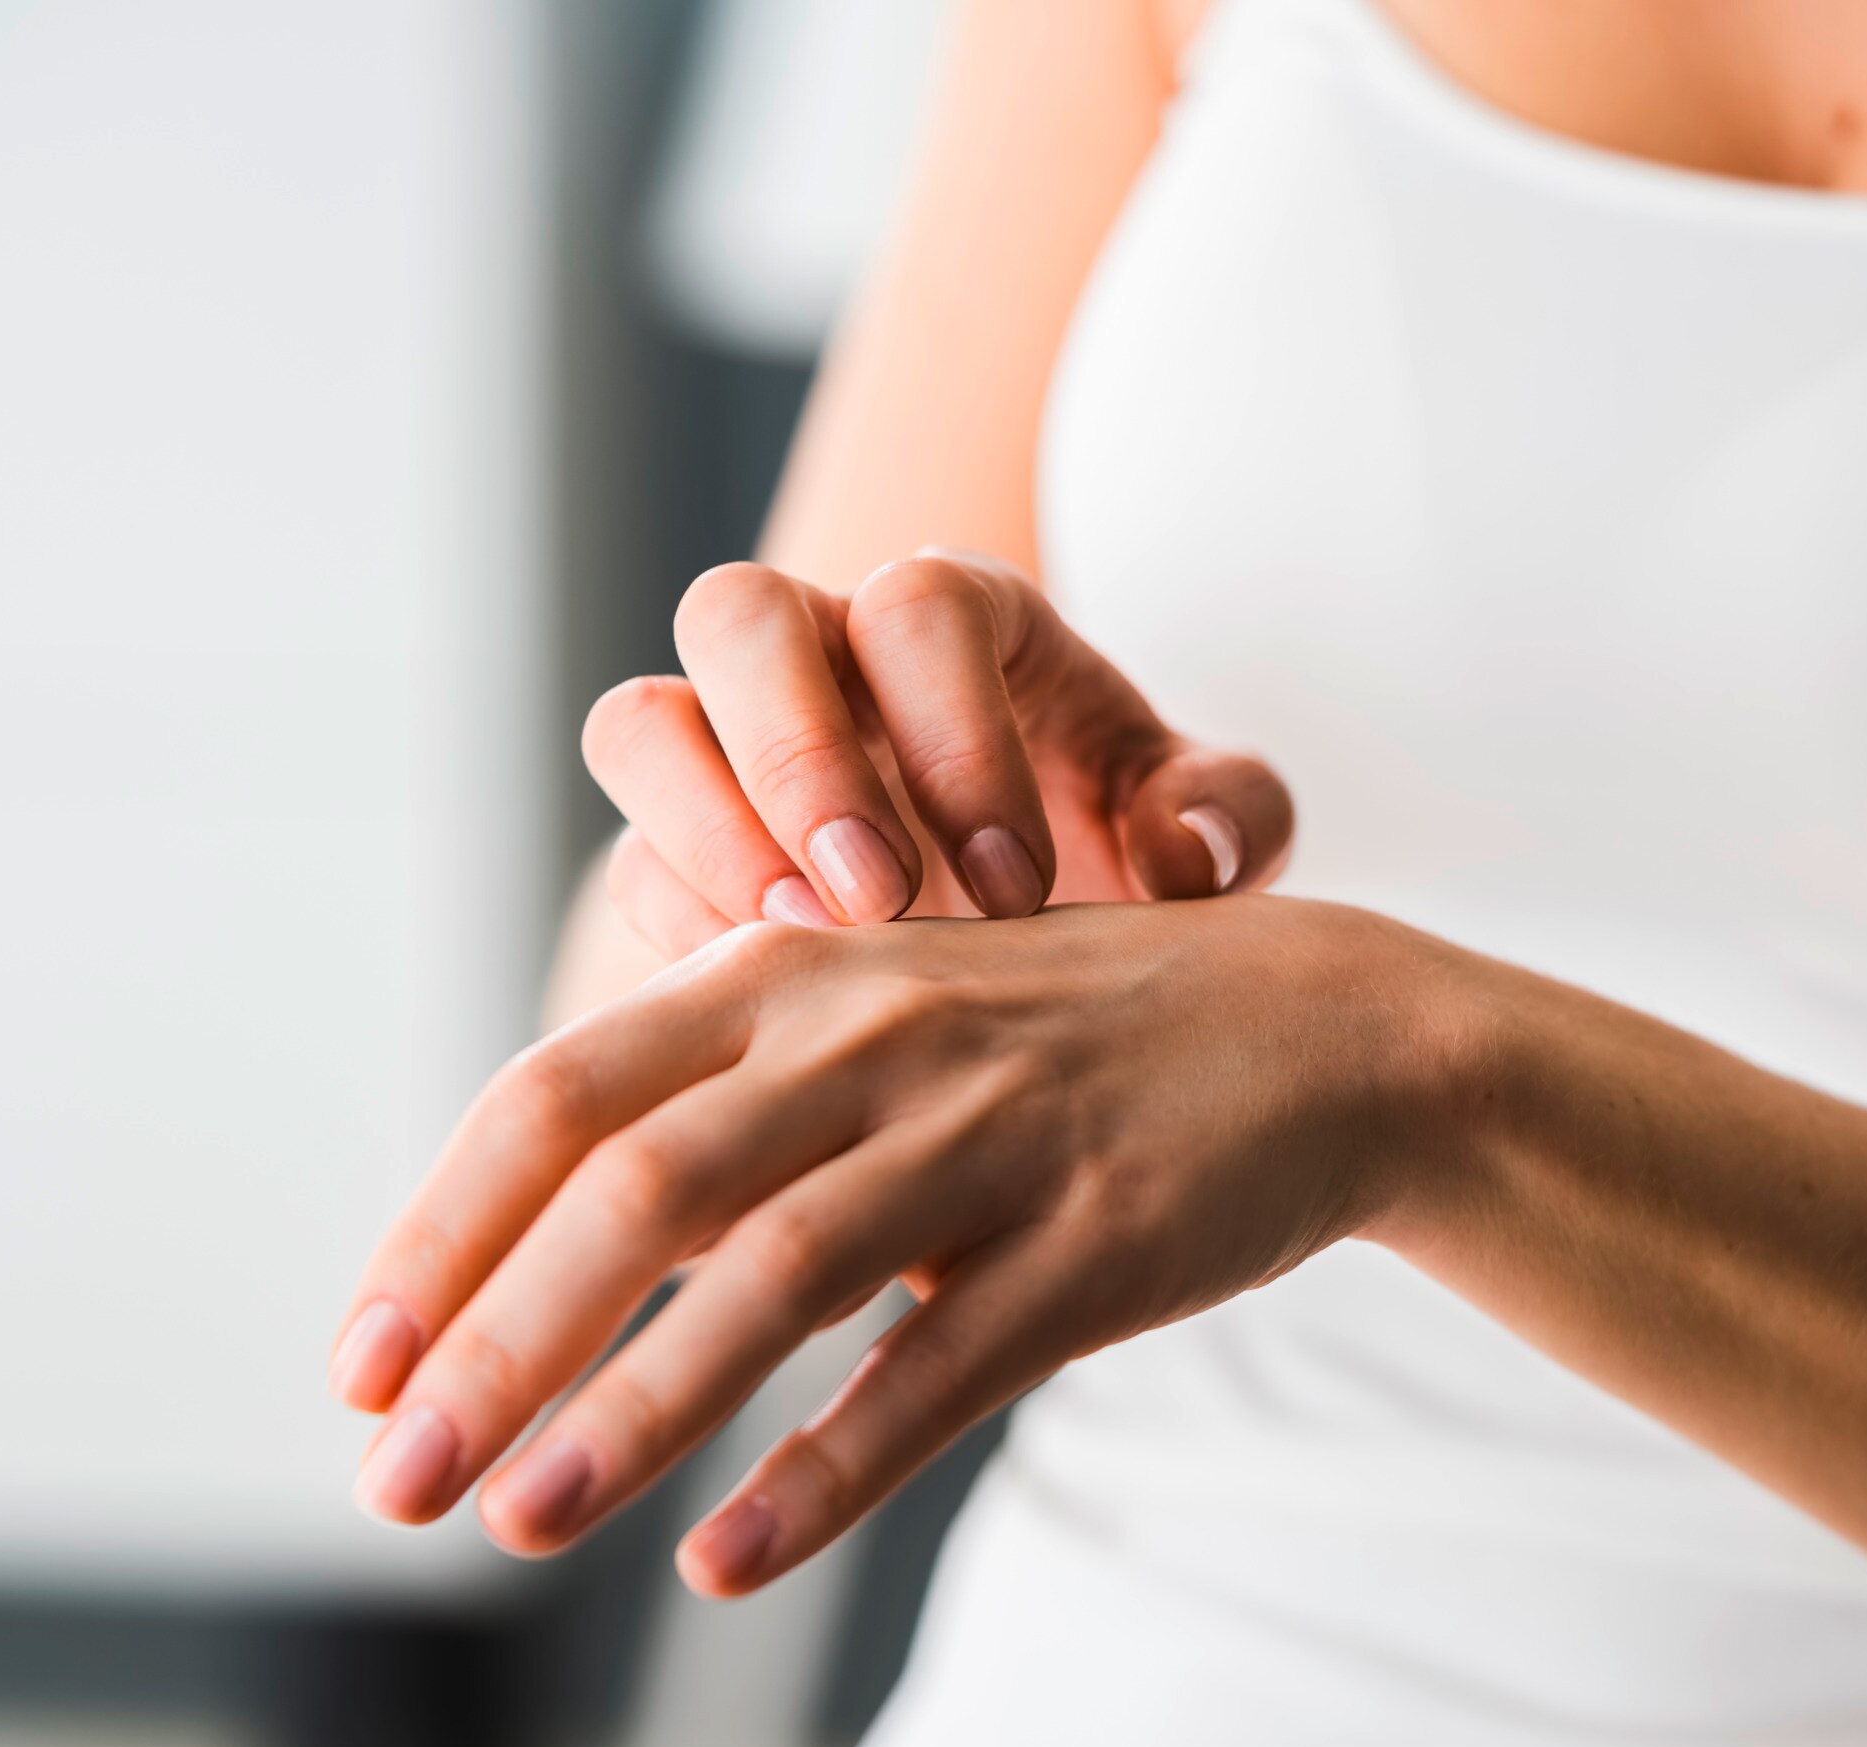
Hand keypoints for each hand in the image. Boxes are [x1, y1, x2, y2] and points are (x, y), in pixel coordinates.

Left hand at [324, 898, 1452, 1592]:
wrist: (1313, 1024)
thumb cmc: (1048, 1039)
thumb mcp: (866, 1018)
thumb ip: (710, 1103)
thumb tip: (523, 1256)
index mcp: (785, 983)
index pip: (558, 1096)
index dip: (444, 1232)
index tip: (361, 1366)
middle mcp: (867, 1039)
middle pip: (637, 1188)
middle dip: (497, 1343)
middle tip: (395, 1482)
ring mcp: (984, 1135)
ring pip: (773, 1274)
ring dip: (632, 1411)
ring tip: (520, 1525)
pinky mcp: (1091, 1238)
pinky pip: (937, 1367)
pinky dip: (825, 1466)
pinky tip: (729, 1558)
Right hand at [585, 552, 1294, 959]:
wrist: (1045, 923)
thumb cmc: (1123, 838)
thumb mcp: (1206, 821)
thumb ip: (1232, 813)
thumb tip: (1190, 852)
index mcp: (956, 615)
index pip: (918, 605)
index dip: (955, 733)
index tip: (1018, 882)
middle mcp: (821, 650)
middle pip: (736, 615)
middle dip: (796, 759)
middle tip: (876, 901)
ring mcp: (727, 746)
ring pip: (640, 726)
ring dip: (708, 839)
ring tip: (805, 958)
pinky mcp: (676, 853)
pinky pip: (634, 869)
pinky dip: (688, 940)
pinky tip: (778, 1022)